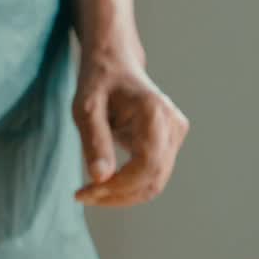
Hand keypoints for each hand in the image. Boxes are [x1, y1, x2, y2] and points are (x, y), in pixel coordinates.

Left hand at [72, 50, 188, 205]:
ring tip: (89, 192)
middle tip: (82, 195)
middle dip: (117, 195)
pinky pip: (152, 174)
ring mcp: (176, 134)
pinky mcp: (170, 142)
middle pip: (153, 179)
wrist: (115, 63)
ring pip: (155, 182)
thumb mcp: (85, 108)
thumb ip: (94, 141)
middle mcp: (173, 125)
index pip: (146, 165)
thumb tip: (99, 178)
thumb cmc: (98, 82)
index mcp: (155, 112)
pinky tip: (102, 183)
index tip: (85, 192)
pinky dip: (128, 186)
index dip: (118, 187)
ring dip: (122, 195)